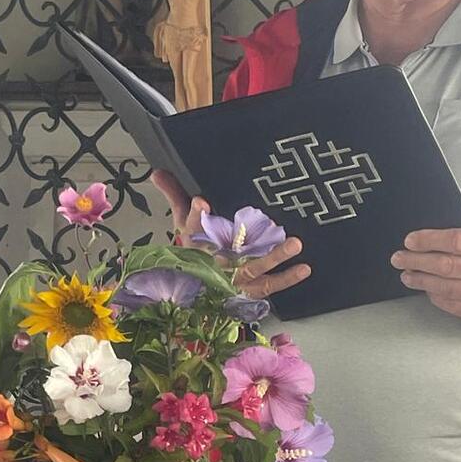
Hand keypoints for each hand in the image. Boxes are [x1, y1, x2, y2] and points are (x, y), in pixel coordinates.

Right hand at [151, 168, 309, 299]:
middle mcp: (215, 263)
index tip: (201, 202)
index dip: (195, 215)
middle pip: (230, 252)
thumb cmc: (192, 248)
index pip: (192, 228)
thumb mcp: (182, 221)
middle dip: (242, 238)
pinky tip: (304, 268)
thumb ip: (174, 194)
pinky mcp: (249, 289)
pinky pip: (268, 286)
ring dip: (275, 257)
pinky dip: (286, 279)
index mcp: (196, 245)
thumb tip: (156, 172)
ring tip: (296, 243)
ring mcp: (233, 278)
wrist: (194, 288)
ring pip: (254, 268)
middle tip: (272, 226)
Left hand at [391, 224, 460, 325]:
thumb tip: (438, 236)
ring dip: (421, 280)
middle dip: (417, 261)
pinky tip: (426, 288)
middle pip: (447, 266)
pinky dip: (436, 296)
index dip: (430, 240)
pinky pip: (453, 305)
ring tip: (407, 274)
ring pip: (447, 287)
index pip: (457, 242)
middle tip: (399, 258)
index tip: (410, 240)